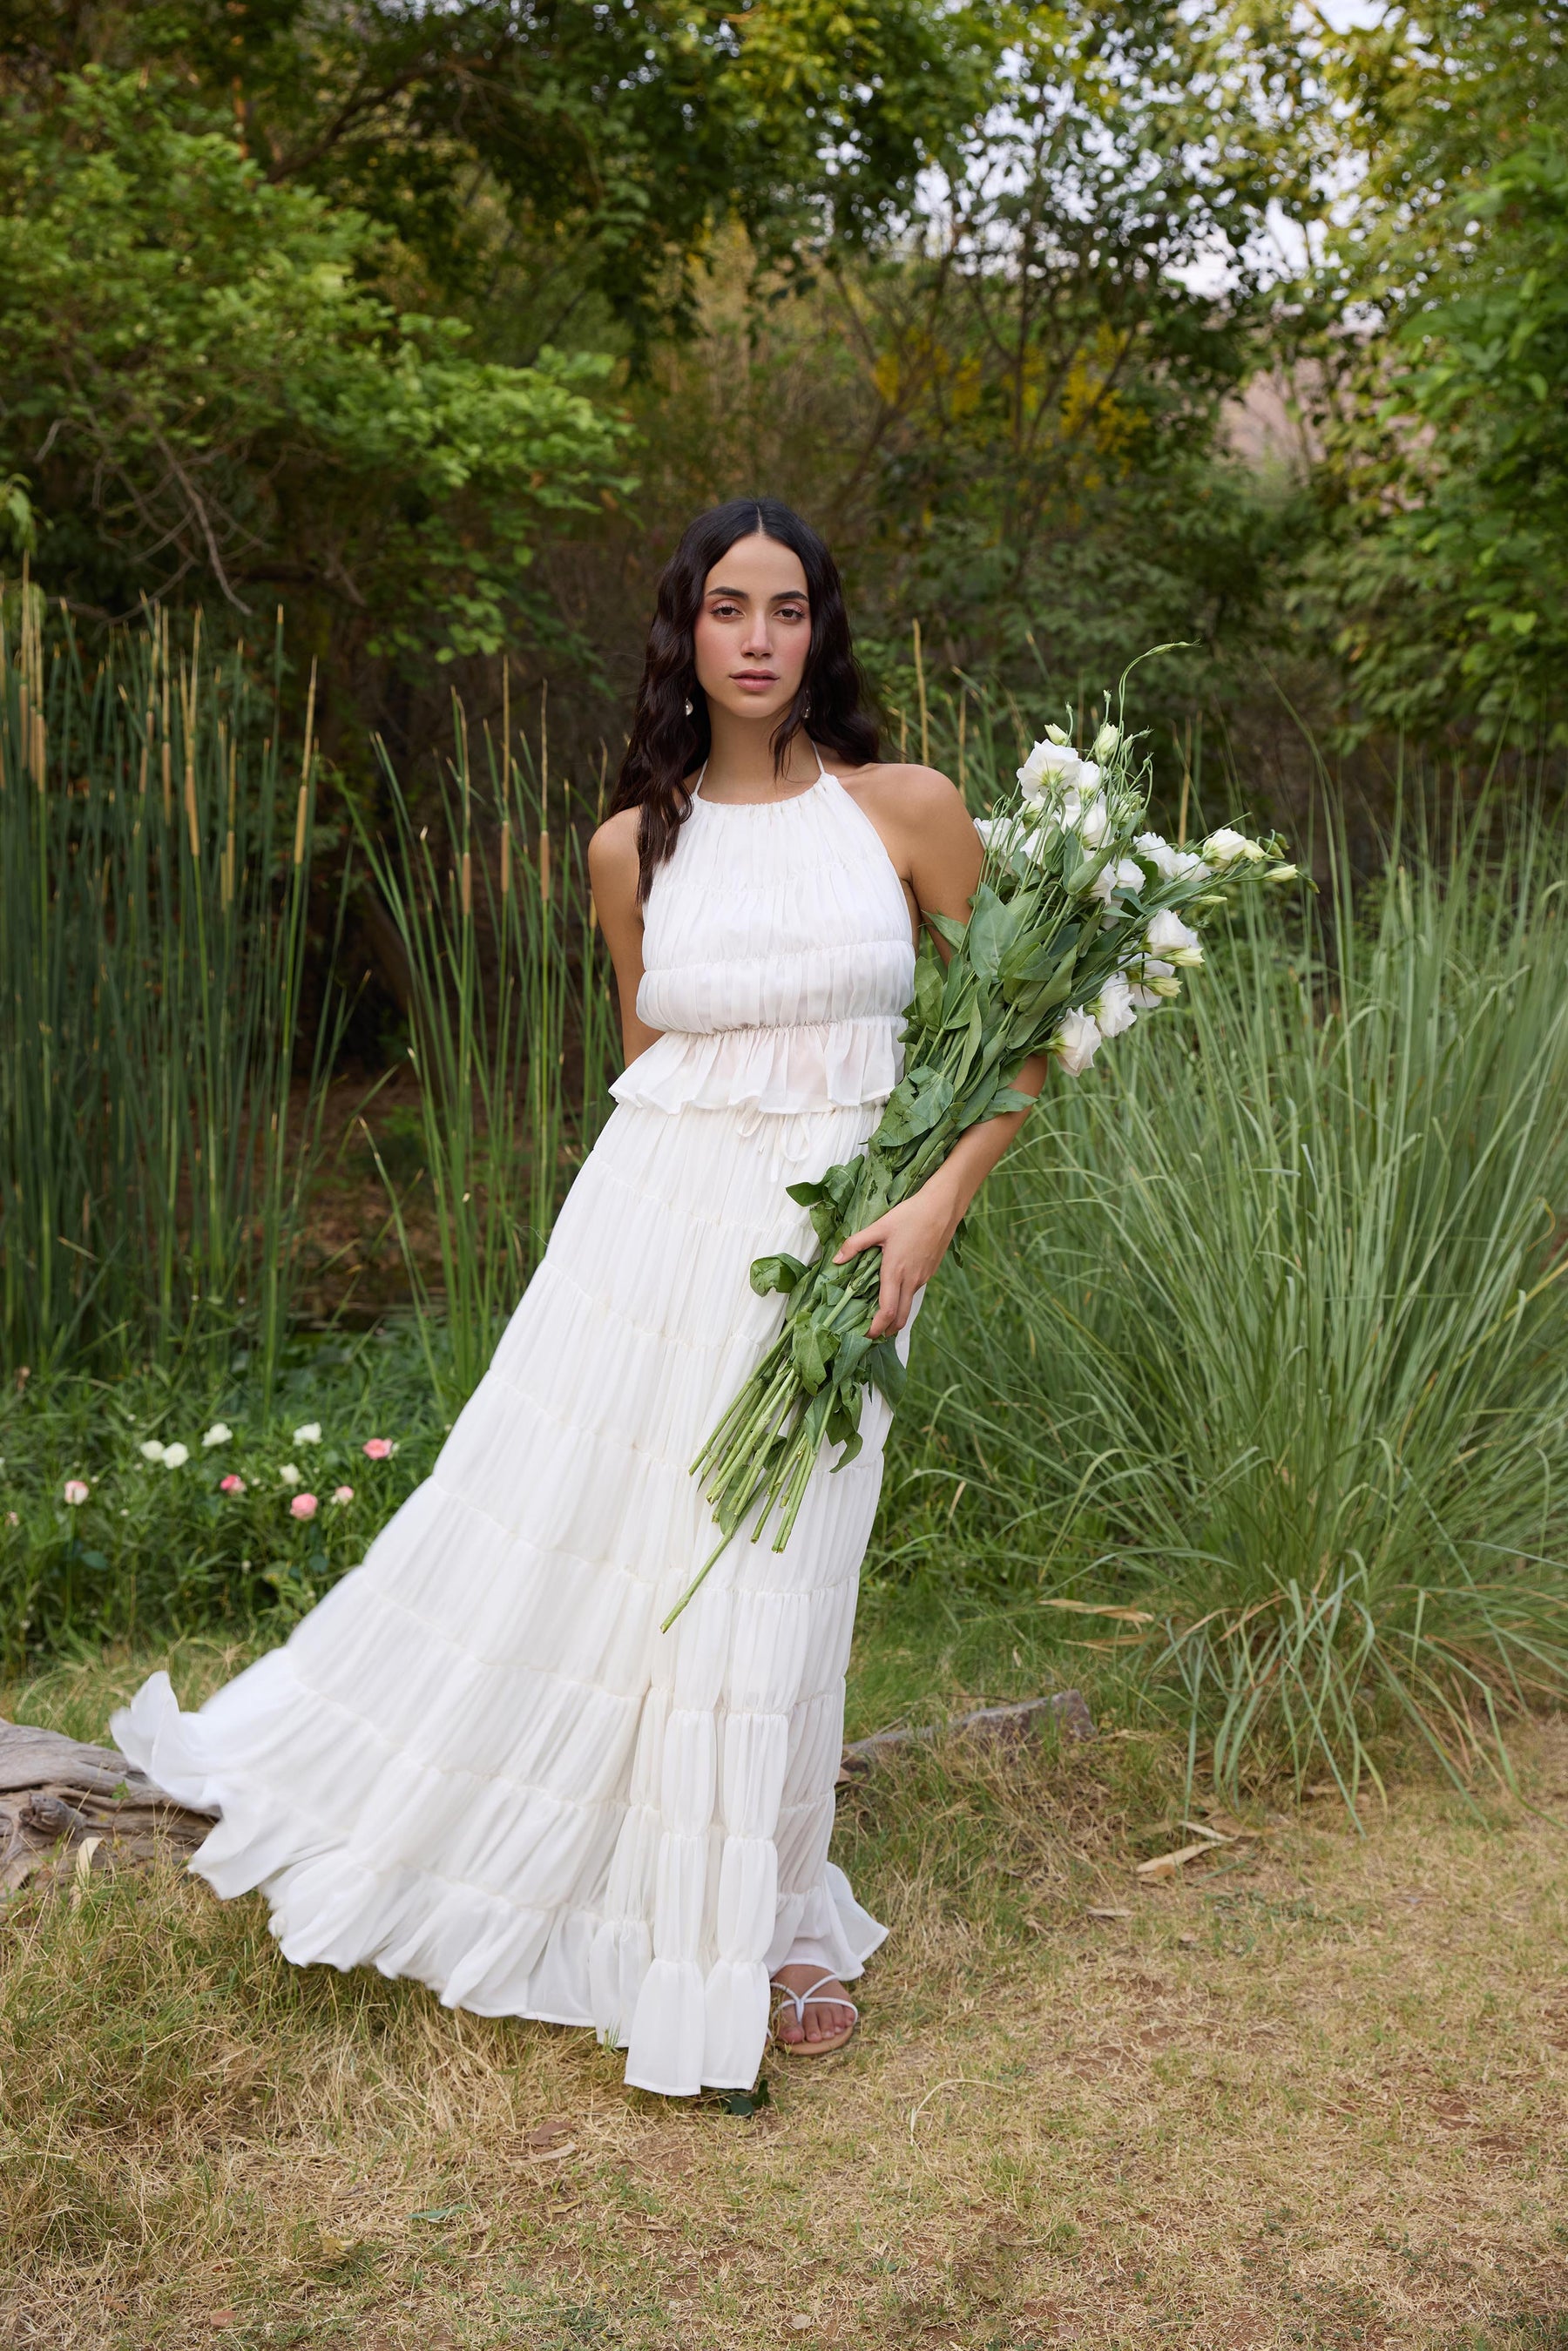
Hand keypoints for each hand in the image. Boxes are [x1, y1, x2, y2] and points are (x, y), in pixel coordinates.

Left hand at [833, 1175, 962, 1338]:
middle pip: (900, 1318)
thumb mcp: (879, 1227)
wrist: (942, 1208)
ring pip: (908, 1305)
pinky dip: (903, 1299)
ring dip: (895, 1315)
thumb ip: (855, 1244)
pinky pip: (914, 1292)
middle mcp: (911, 1281)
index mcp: (895, 1273)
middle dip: (886, 1330)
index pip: (886, 1313)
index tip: (865, 1336)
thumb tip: (836, 1260)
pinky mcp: (930, 1272)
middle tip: (872, 1334)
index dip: (875, 1329)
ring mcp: (923, 1278)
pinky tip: (895, 1290)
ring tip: (880, 1314)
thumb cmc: (910, 1215)